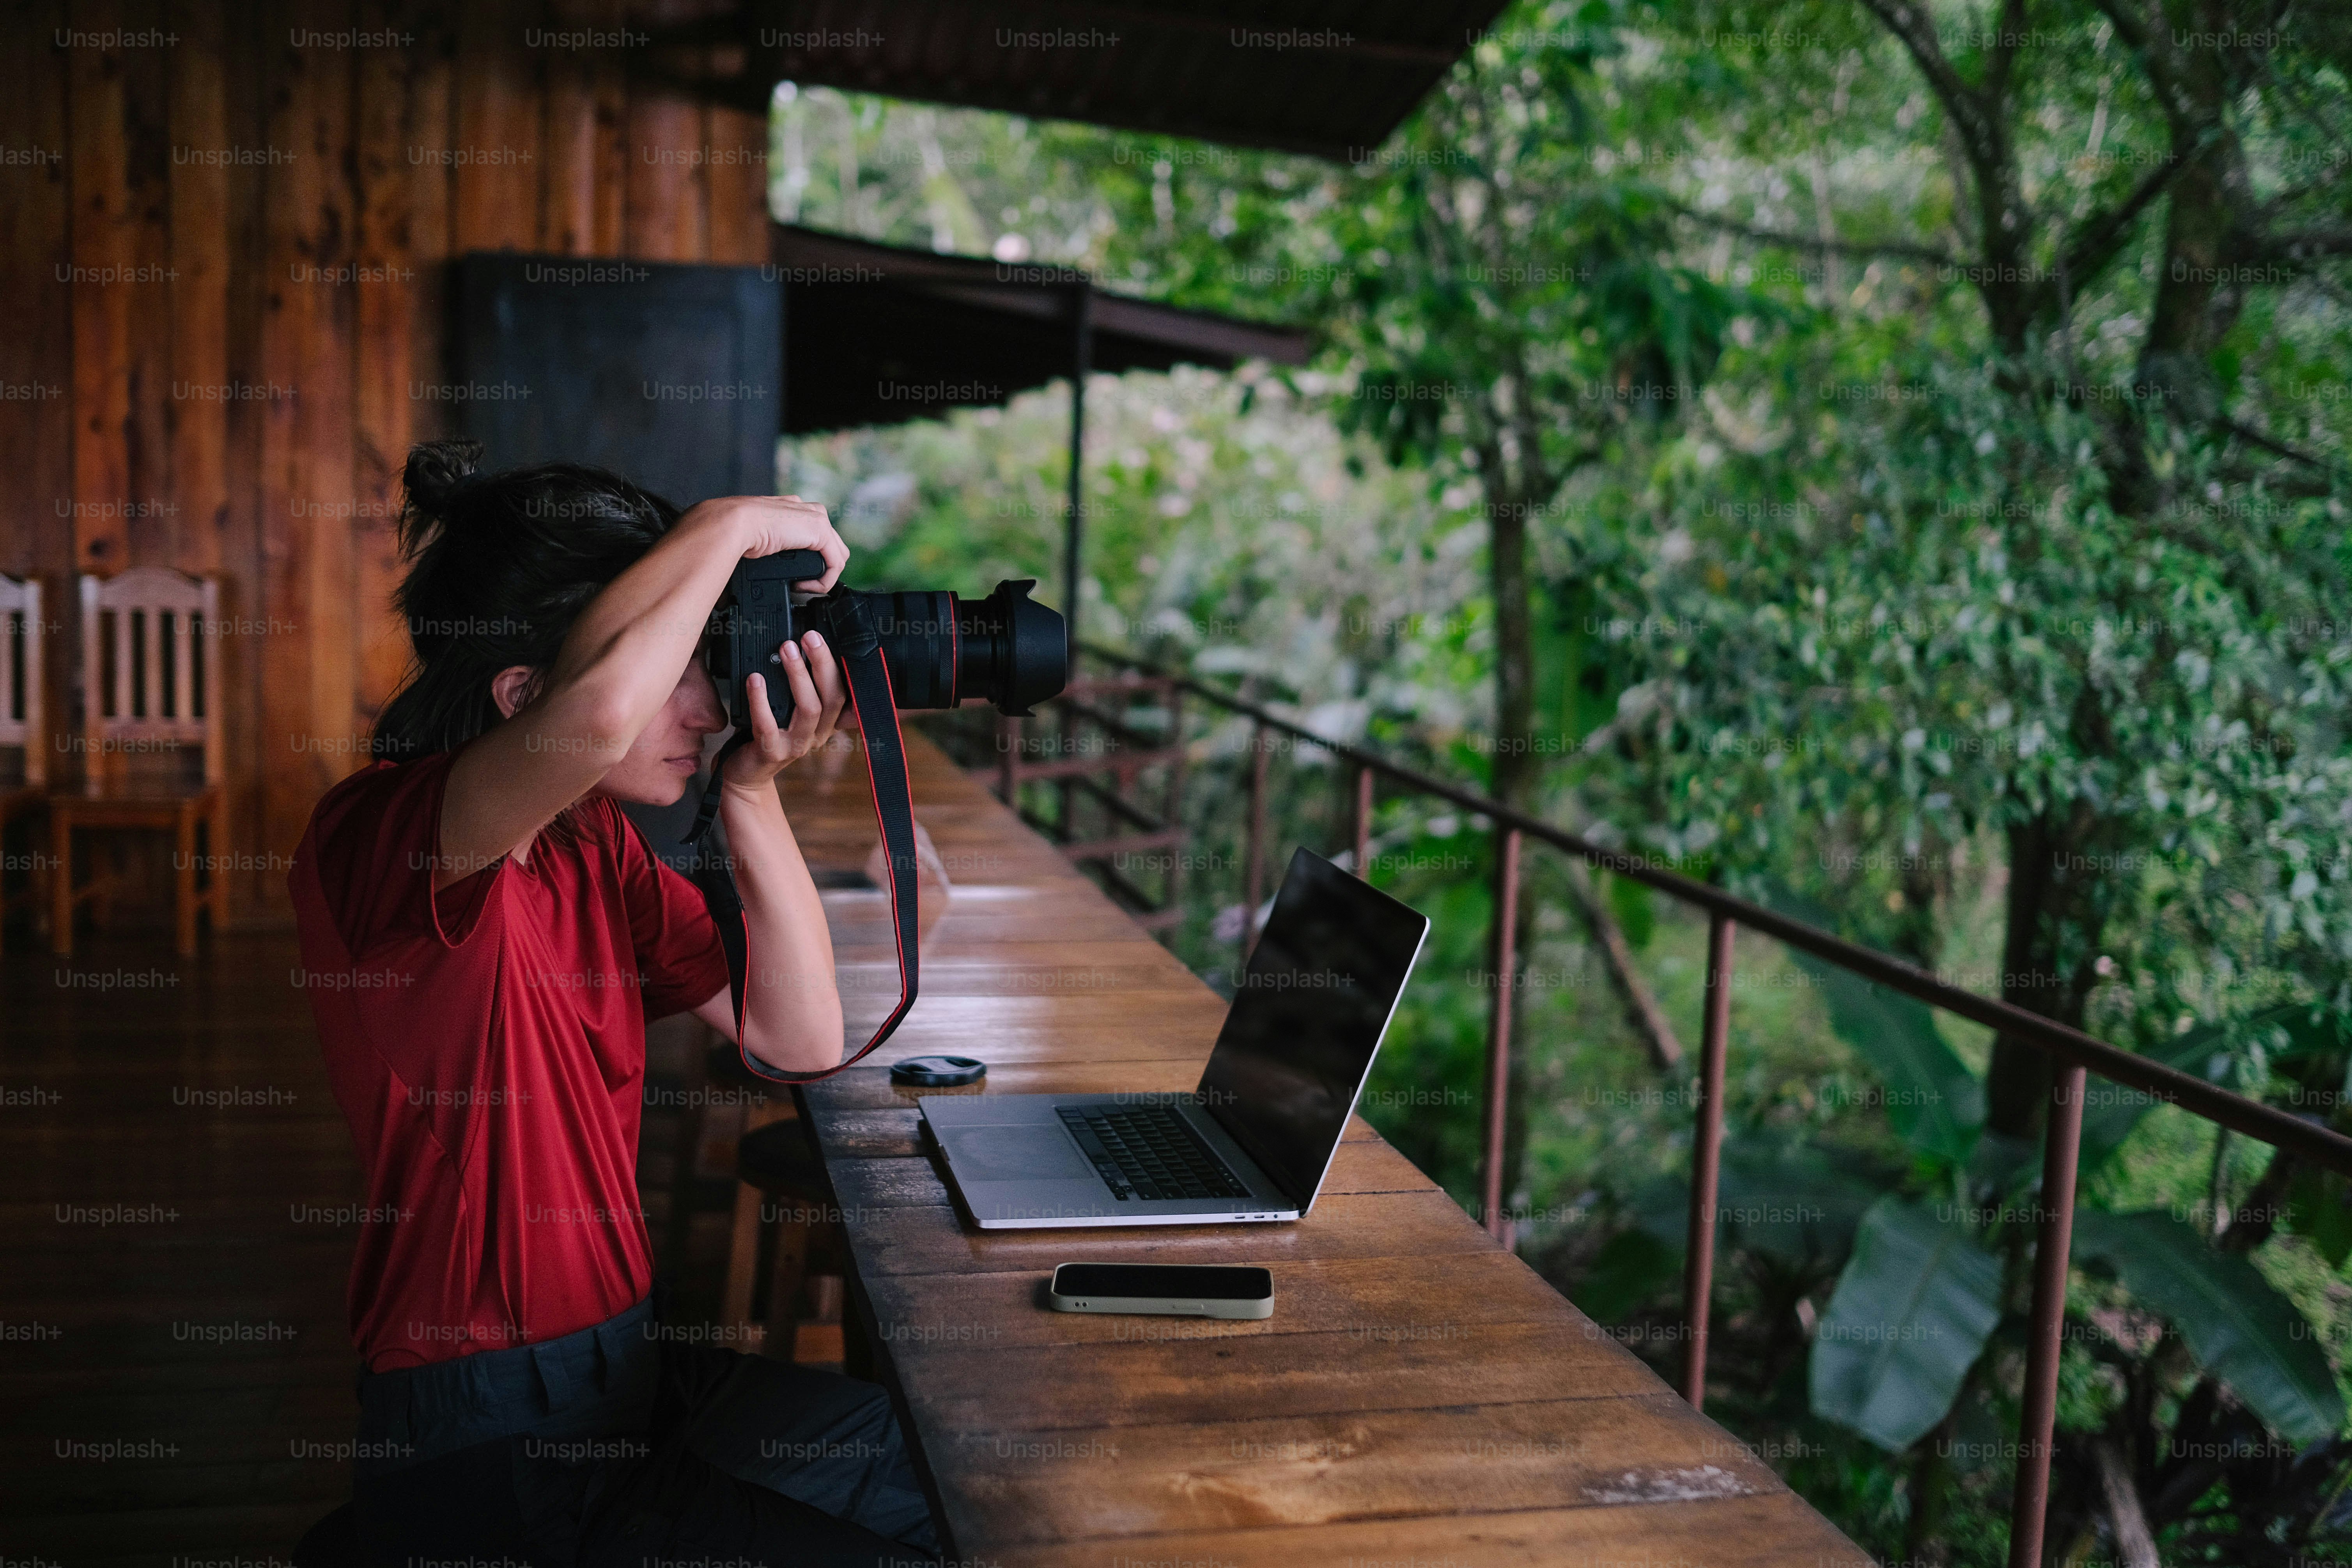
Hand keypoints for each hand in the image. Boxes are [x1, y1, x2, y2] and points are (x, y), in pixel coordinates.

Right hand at [684, 494, 848, 591]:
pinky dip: (824, 580)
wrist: (733, 522)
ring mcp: (815, 518)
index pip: (814, 535)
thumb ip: (766, 543)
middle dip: (821, 568)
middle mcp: (806, 510)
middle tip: (800, 584)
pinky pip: (835, 562)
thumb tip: (758, 558)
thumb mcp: (755, 538)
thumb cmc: (734, 530)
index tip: (792, 576)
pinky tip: (806, 587)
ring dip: (823, 576)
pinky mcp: (820, 531)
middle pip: (830, 545)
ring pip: (836, 554)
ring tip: (802, 587)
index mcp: (790, 508)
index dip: (809, 559)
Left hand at [720, 629, 848, 788]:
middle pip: (833, 697)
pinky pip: (768, 724)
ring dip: (799, 676)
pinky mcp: (772, 753)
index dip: (840, 667)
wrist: (746, 774)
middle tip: (809, 637)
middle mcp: (817, 735)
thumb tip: (805, 652)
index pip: (844, 693)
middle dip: (823, 663)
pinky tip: (755, 679)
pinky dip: (761, 699)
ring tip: (787, 649)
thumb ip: (803, 691)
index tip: (828, 638)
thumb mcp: (790, 714)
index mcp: (825, 723)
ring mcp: (796, 746)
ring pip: (809, 709)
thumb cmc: (767, 736)